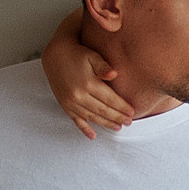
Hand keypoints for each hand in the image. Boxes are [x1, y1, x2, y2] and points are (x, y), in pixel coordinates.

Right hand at [42, 11, 130, 138]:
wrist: (56, 54)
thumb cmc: (78, 54)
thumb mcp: (92, 56)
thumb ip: (103, 66)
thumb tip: (114, 74)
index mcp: (88, 83)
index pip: (110, 99)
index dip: (122, 107)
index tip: (132, 112)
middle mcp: (78, 95)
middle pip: (102, 110)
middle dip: (117, 117)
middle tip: (129, 122)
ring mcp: (70, 102)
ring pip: (91, 117)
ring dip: (105, 124)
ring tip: (118, 128)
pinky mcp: (64, 104)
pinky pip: (75, 120)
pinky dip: (84, 128)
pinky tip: (92, 136)